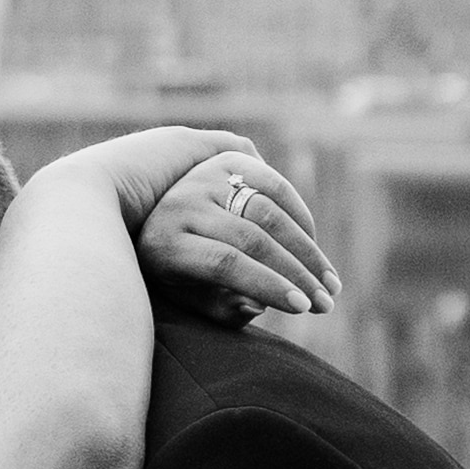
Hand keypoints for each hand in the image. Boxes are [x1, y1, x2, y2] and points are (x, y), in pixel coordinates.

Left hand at [117, 135, 339, 332]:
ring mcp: (204, 178)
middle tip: (325, 303)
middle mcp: (183, 205)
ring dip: (307, 249)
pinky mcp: (226, 161)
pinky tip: (314, 248)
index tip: (302, 307)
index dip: (267, 284)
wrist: (138, 209)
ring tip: (330, 284)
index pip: (225, 264)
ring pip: (269, 211)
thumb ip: (221, 307)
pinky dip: (301, 217)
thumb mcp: (185, 297)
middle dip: (296, 273)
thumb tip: (260, 305)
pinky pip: (275, 185)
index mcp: (166, 244)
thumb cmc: (169, 271)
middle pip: (252, 237)